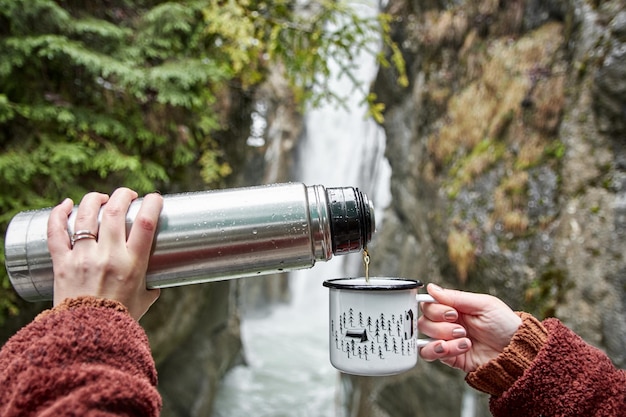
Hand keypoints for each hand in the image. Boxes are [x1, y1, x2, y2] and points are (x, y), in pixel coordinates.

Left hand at [47, 187, 163, 319]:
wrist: (87, 338)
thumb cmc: (119, 320)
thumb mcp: (144, 300)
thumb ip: (151, 287)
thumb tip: (157, 281)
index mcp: (133, 264)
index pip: (146, 223)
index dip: (152, 204)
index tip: (154, 198)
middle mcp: (108, 256)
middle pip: (115, 212)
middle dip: (123, 196)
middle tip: (127, 195)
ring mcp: (83, 257)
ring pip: (87, 216)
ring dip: (95, 199)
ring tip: (101, 198)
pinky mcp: (62, 263)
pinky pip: (56, 232)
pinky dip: (59, 214)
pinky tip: (67, 204)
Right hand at [418, 283, 521, 372]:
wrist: (517, 353)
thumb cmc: (506, 325)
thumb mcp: (484, 305)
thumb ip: (455, 297)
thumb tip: (431, 287)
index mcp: (455, 308)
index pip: (428, 304)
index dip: (435, 309)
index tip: (452, 313)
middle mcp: (448, 324)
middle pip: (424, 320)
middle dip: (440, 324)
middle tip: (461, 328)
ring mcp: (447, 341)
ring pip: (424, 336)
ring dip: (442, 336)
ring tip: (464, 339)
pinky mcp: (450, 357)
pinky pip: (429, 354)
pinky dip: (439, 350)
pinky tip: (459, 348)